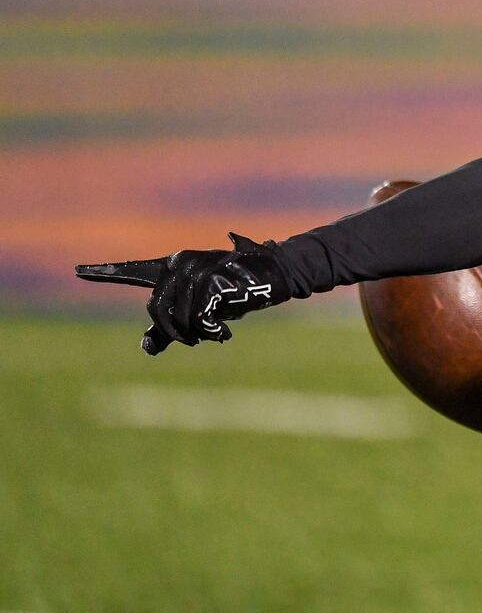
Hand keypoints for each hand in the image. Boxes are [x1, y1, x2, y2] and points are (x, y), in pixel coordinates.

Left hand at [75, 233, 291, 354]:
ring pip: (177, 318)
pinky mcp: (213, 283)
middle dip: (172, 332)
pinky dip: (211, 333)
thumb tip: (146, 348)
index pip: (133, 270)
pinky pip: (198, 320)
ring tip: (215, 333)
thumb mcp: (200, 308)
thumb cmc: (237, 290)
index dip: (104, 272)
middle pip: (155, 309)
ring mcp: (196, 271)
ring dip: (195, 335)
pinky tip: (224, 335)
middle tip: (194, 341)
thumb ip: (171, 326)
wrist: (275, 275)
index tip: (76, 271)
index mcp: (172, 265)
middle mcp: (179, 264)